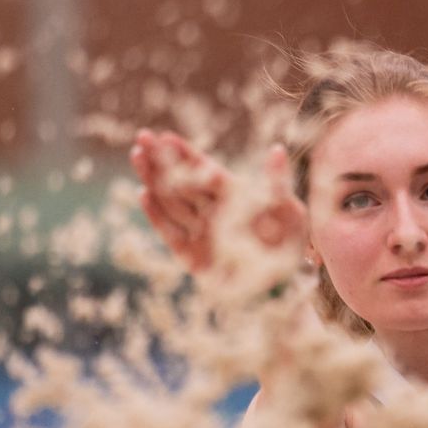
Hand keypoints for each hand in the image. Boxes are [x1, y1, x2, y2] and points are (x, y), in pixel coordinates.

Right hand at [130, 132, 305, 272]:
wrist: (281, 291)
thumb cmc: (289, 248)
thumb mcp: (289, 213)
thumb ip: (277, 183)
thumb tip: (278, 149)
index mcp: (235, 197)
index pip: (205, 170)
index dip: (186, 153)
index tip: (165, 135)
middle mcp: (214, 211)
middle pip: (183, 181)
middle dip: (162, 160)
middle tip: (141, 137)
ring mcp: (201, 232)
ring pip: (172, 201)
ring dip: (154, 180)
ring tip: (137, 156)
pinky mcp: (191, 256)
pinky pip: (170, 232)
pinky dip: (157, 215)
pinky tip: (143, 194)